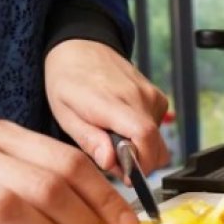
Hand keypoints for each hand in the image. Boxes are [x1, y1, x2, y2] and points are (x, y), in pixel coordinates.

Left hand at [44, 39, 169, 174]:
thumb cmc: (69, 80)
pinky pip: (158, 130)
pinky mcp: (158, 98)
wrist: (81, 48)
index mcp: (111, 101)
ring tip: (114, 139)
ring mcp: (151, 96)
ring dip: (140, 150)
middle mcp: (138, 97)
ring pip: (159, 142)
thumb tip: (110, 162)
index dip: (141, 164)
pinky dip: (144, 136)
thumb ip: (89, 140)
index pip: (144, 136)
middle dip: (140, 164)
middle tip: (113, 160)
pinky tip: (123, 126)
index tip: (127, 176)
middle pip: (157, 147)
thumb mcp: (64, 114)